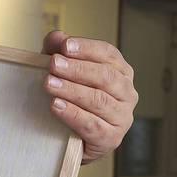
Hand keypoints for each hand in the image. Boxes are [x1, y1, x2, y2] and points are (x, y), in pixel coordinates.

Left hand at [42, 31, 137, 163]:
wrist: (71, 141)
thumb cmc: (70, 101)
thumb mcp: (61, 74)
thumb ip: (58, 53)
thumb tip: (56, 35)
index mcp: (120, 72)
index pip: (108, 54)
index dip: (87, 48)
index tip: (64, 45)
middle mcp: (127, 93)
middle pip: (105, 76)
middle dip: (77, 69)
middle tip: (52, 64)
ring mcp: (122, 117)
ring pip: (99, 100)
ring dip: (72, 90)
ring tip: (49, 84)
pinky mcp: (111, 138)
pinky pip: (92, 125)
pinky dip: (73, 114)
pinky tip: (55, 106)